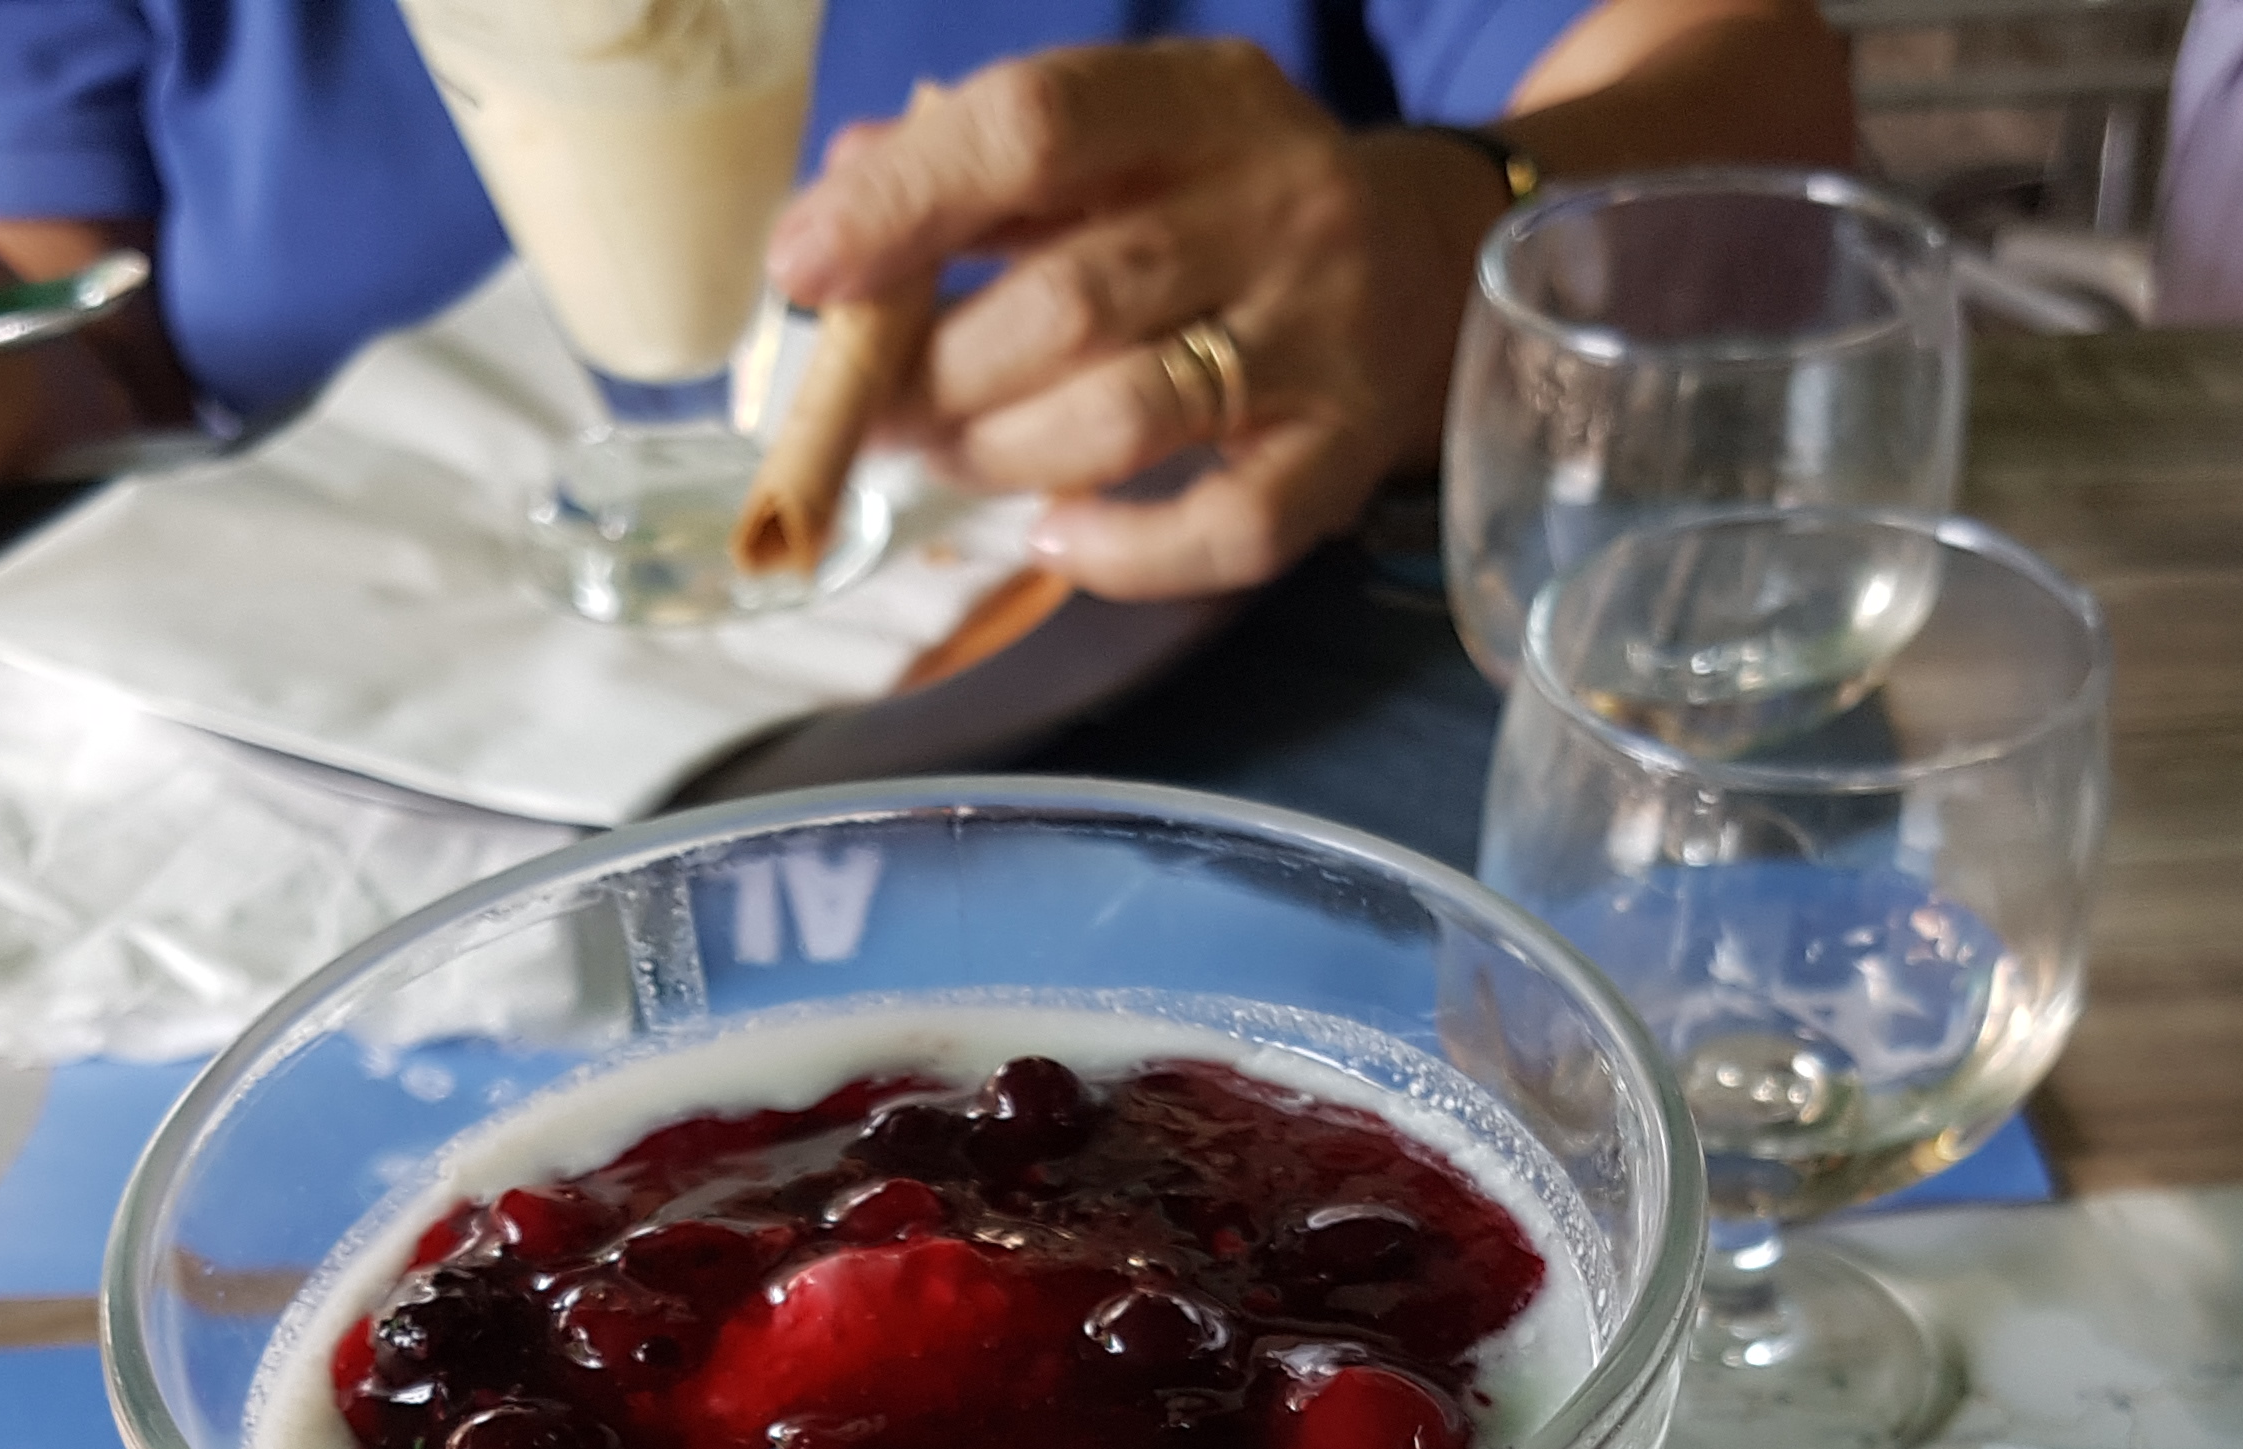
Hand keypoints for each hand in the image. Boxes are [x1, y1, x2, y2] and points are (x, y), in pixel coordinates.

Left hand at [765, 43, 1504, 601]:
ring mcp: (1321, 341)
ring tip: (947, 458)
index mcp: (1202, 103)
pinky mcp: (1345, 457)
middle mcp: (1277, 210)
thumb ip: (987, 163)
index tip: (804, 267)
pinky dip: (1121, 551)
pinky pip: (1225, 529)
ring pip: (1128, 416)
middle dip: (934, 370)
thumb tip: (834, 209)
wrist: (1439, 261)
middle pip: (1069, 298)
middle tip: (871, 409)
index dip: (904, 201)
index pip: (1036, 126)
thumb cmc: (1233, 205)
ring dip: (1000, 455)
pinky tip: (1061, 536)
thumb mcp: (1133, 137)